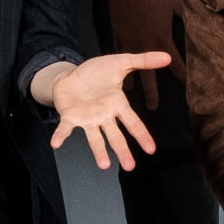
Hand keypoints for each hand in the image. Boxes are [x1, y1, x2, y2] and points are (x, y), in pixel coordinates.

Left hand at [50, 51, 168, 169]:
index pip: (132, 122)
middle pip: (115, 135)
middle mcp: (103, 116)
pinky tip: (56, 144)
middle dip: (122, 150)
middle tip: (130, 167)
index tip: (151, 150)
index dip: (142, 135)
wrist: (71, 74)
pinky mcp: (69, 116)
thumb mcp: (120, 62)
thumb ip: (143, 61)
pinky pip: (65, 128)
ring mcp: (86, 119)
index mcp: (117, 105)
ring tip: (103, 165)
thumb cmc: (96, 73)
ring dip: (98, 151)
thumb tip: (167, 56)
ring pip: (94, 137)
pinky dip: (61, 136)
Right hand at [102, 0, 186, 105]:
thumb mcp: (175, 2)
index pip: (176, 65)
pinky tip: (118, 76)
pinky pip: (118, 57)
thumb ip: (186, 15)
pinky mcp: (118, 37)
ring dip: (131, 85)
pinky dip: (118, 67)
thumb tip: (202, 21)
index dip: (184, 78)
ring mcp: (129, 44)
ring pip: (130, 70)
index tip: (190, 91)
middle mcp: (145, 47)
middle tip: (153, 108)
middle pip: (149, 77)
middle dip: (152, 94)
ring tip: (130, 98)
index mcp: (162, 40)